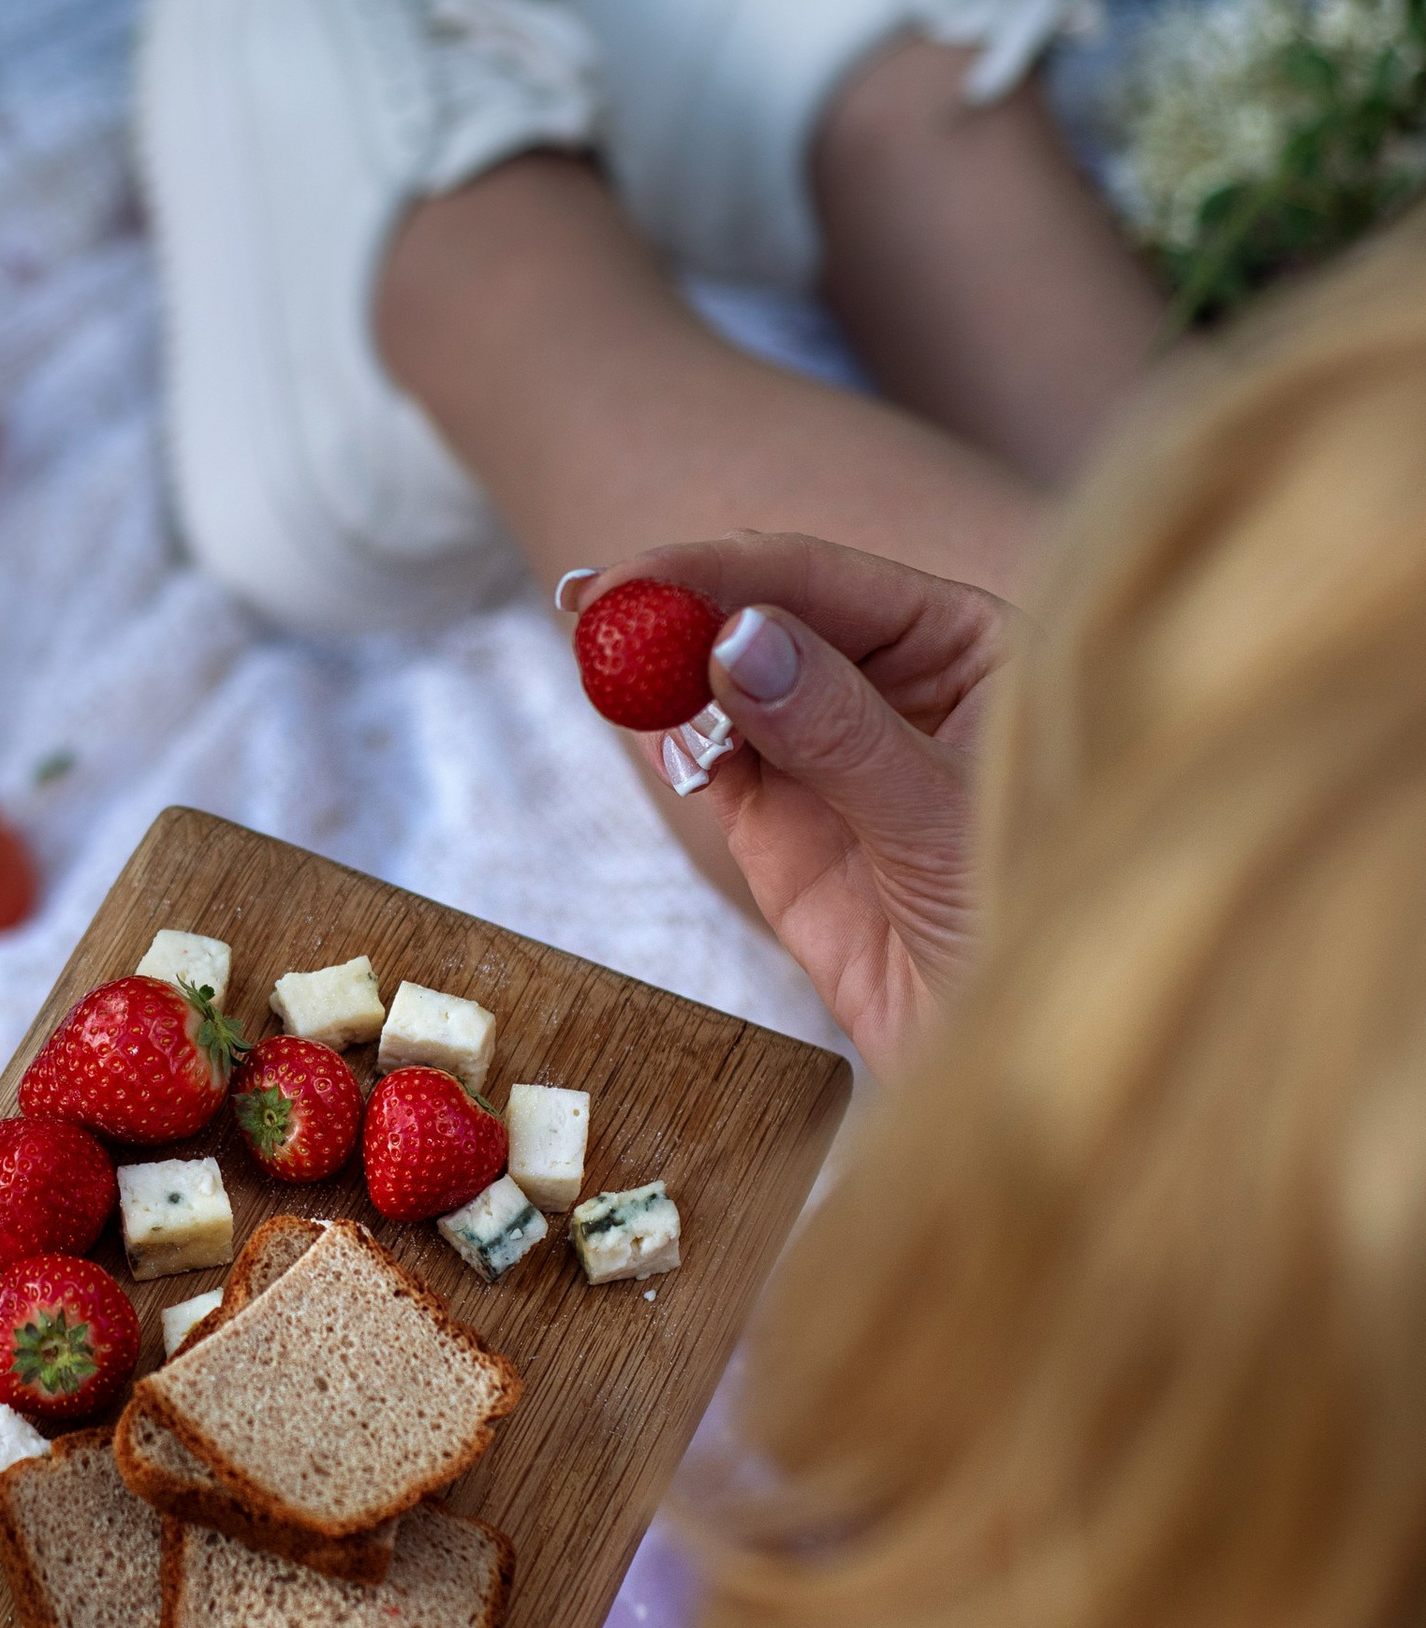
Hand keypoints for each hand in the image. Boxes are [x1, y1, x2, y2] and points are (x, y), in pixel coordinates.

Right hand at [581, 535, 1011, 1077]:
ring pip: (728, 683)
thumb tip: (737, 640)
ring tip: (605, 662)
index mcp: (967, 644)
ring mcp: (833, 751)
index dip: (726, 570)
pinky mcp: (784, 824)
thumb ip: (840, 729)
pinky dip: (670, 739)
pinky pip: (713, 760)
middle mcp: (899, 682)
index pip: (830, 579)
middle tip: (595, 606)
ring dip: (663, 670)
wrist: (1018, 1056)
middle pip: (768, 615)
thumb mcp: (942, 819)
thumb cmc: (1032, 924)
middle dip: (679, 607)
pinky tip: (641, 720)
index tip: (641, 581)